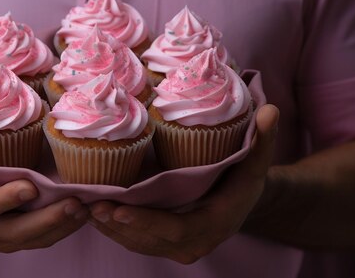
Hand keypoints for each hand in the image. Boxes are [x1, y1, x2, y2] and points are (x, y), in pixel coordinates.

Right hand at [0, 93, 88, 252]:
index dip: (5, 198)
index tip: (30, 185)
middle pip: (13, 231)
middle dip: (45, 219)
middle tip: (73, 202)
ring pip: (31, 239)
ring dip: (60, 227)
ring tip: (85, 207)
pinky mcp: (15, 239)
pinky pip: (40, 240)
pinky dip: (62, 230)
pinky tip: (82, 213)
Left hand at [88, 104, 278, 263]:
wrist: (242, 198)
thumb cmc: (245, 177)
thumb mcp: (257, 159)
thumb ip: (263, 138)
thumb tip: (272, 109)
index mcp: (213, 226)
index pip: (174, 229)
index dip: (145, 222)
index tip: (117, 209)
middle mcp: (192, 243)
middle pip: (147, 239)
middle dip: (116, 224)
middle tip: (90, 204)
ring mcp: (175, 246)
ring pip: (135, 242)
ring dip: (108, 227)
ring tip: (83, 206)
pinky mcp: (162, 241)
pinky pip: (132, 239)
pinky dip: (112, 227)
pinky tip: (92, 208)